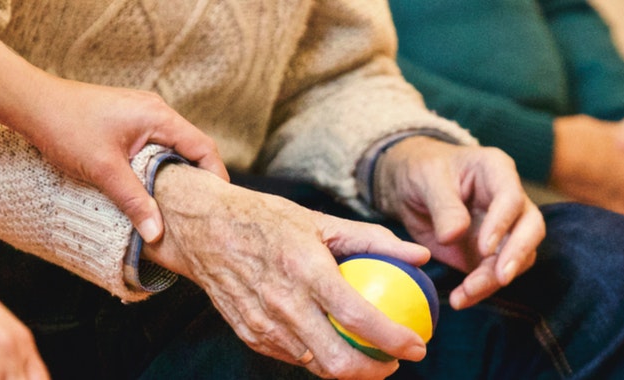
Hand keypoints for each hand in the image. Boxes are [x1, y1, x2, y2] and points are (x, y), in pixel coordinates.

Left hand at [14, 78, 228, 243]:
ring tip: (175, 207)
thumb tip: (157, 234)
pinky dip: (156, 167)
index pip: (204, 147)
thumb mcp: (104, 170)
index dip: (215, 177)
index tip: (217, 207)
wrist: (32, 104)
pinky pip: (153, 146)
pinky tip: (148, 189)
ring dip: (174, 175)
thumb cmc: (66, 127)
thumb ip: (134, 201)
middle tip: (199, 213)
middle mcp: (155, 111)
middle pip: (191, 148)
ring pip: (170, 148)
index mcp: (159, 116)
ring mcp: (140, 114)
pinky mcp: (126, 121)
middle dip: (196, 180)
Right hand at [143, 165, 429, 378]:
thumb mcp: (320, 220)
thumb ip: (373, 239)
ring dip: (348, 369)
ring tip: (368, 356)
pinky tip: (332, 344)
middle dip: (375, 372)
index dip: (394, 339)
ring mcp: (263, 324)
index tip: (418, 345)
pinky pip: (293, 357)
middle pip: (337, 361)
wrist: (203, 229)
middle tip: (394, 361)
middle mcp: (283, 303)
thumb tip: (420, 255)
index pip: (358, 317)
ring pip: (316, 366)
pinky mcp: (250, 335)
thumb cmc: (266, 220)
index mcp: (305, 270)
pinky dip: (317, 357)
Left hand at [373, 136, 544, 309]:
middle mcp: (509, 199)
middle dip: (517, 254)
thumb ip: (443, 205)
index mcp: (496, 170)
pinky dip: (481, 290)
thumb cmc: (422, 171)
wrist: (410, 188)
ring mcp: (505, 228)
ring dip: (495, 279)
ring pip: (518, 257)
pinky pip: (495, 274)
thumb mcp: (426, 179)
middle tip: (500, 278)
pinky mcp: (491, 253)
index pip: (511, 197)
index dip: (502, 223)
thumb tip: (454, 235)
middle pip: (531, 228)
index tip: (484, 247)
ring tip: (465, 293)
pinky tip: (461, 299)